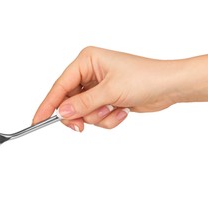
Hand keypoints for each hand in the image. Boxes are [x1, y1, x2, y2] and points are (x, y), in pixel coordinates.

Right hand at [32, 47, 180, 130]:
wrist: (169, 87)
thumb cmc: (145, 78)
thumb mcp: (110, 91)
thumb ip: (83, 104)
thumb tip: (61, 113)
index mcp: (87, 60)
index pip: (60, 85)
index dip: (48, 104)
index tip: (37, 121)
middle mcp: (91, 73)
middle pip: (70, 102)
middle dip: (82, 114)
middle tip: (82, 127)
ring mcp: (99, 88)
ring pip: (84, 113)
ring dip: (100, 117)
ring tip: (116, 108)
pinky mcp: (108, 100)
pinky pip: (98, 118)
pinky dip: (109, 118)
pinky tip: (124, 110)